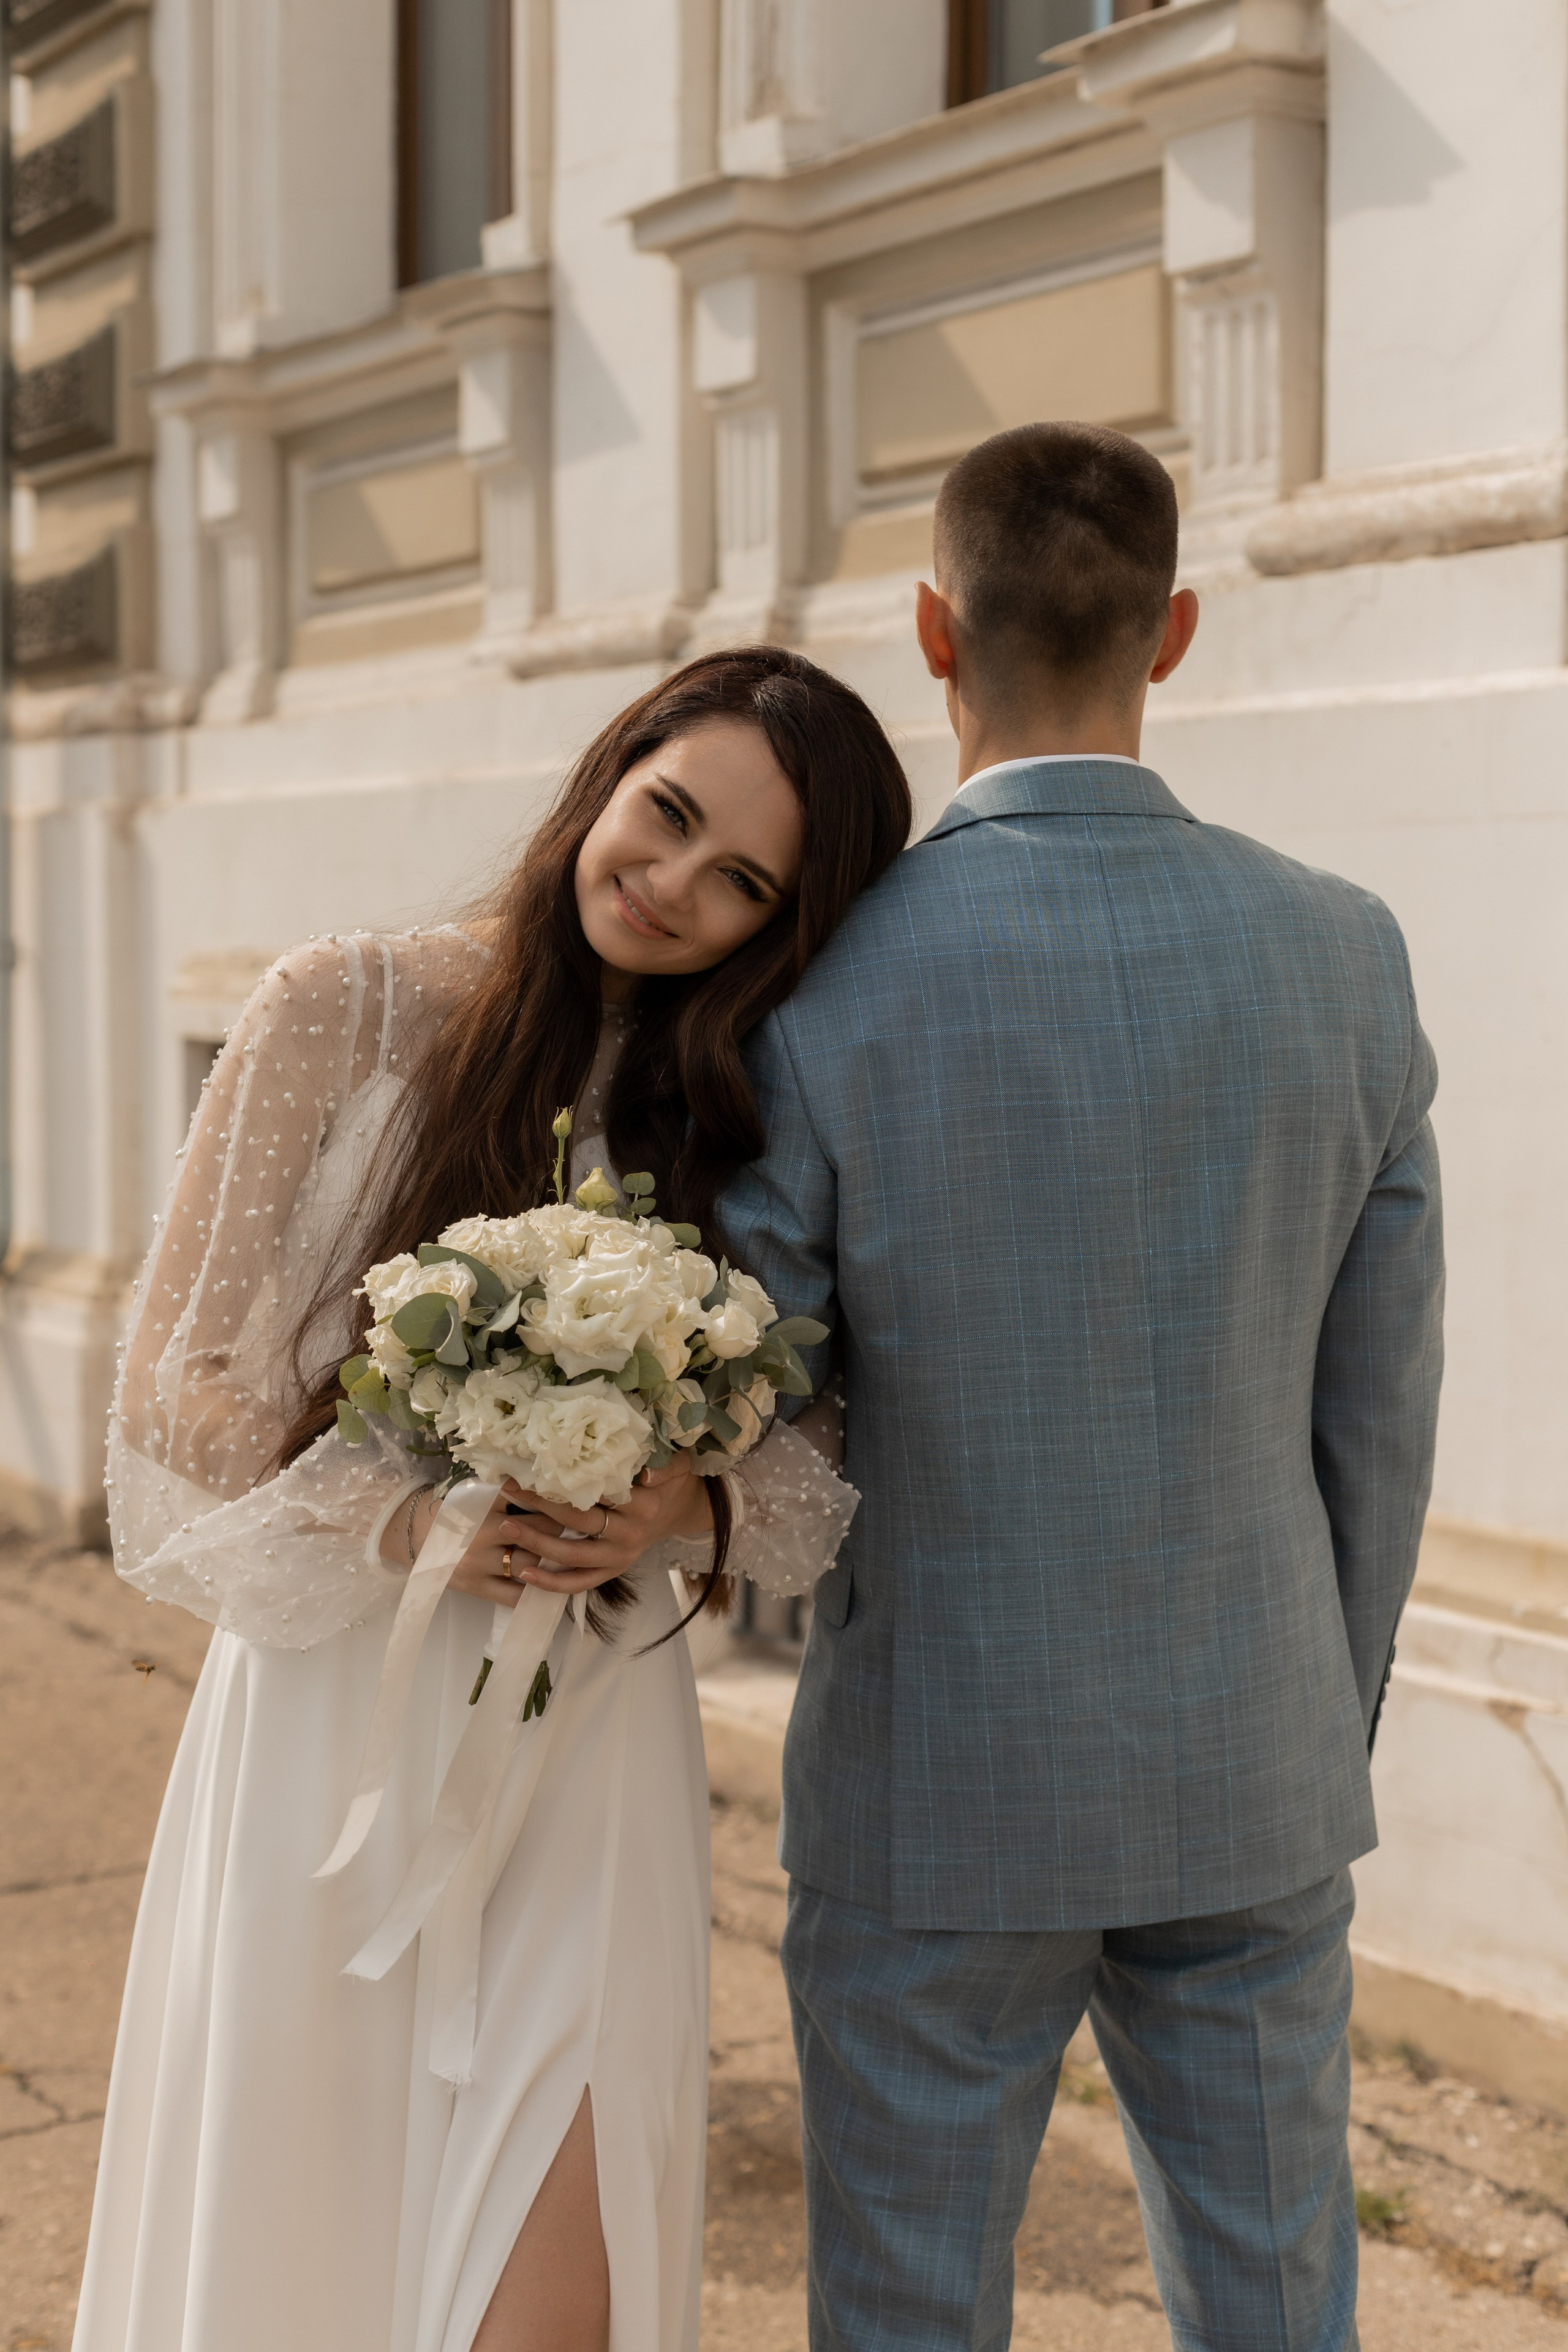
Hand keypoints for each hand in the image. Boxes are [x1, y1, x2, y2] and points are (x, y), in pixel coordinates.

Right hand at [381, 1482, 567, 1608]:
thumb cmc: (456, 1511)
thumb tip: (554, 1488)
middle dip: (561, 1533)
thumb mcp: (480, 1493)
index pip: (534, 1502)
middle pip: (538, 1534)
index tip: (581, 1506)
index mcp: (488, 1504)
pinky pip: (514, 1595)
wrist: (416, 1535)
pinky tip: (553, 1589)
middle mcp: (486, 1532)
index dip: (560, 1505)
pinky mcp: (477, 1586)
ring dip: (552, 1562)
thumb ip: (511, 1492)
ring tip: (571, 1559)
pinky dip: (535, 1593)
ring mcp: (481, 1562)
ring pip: (529, 1564)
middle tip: (584, 1533)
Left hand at [512, 1460, 713, 1594]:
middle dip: (541, 1506)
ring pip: (572, 1555)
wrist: (675, 1510)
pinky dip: (552, 1583)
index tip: (535, 1469)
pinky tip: (525, 1574)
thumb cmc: (667, 1480)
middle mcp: (630, 1535)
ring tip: (508, 1527)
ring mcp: (619, 1557)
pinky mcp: (612, 1572)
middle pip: (579, 1521)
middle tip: (512, 1490)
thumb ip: (663, 1464)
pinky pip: (579, 1583)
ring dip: (537, 1543)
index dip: (564, 1483)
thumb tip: (646, 1473)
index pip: (598, 1494)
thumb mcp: (674, 1465)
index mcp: (643, 1506)